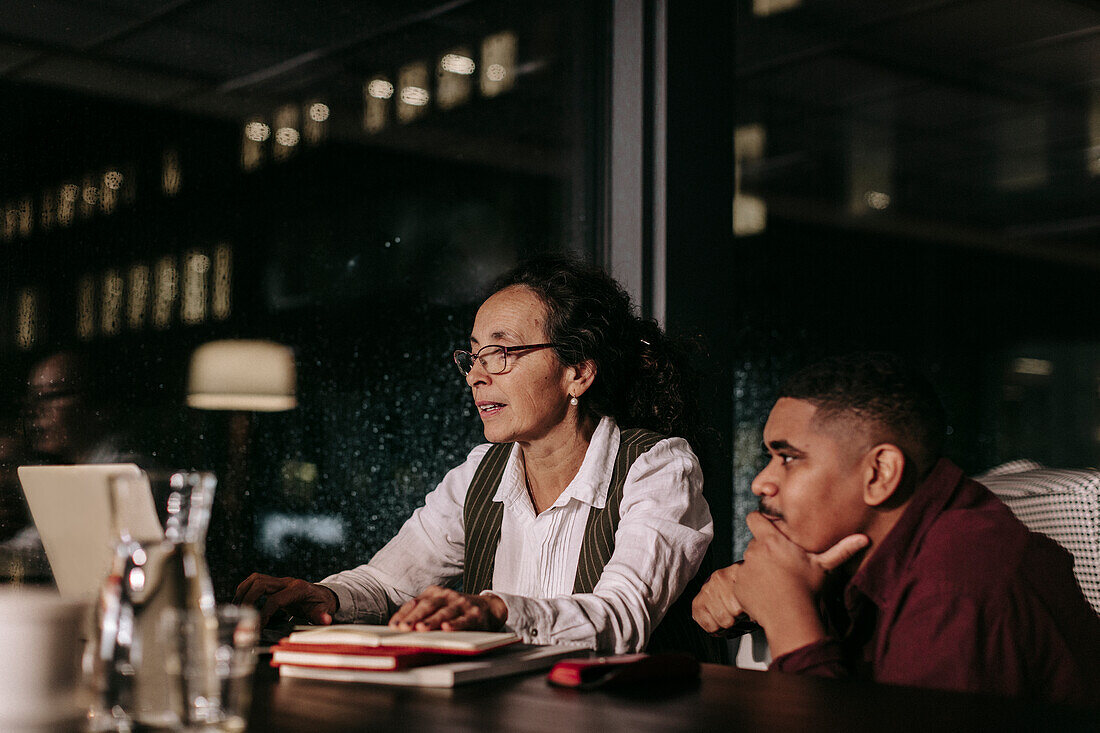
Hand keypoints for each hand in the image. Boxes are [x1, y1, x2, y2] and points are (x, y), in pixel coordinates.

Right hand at [233, 573, 338, 626]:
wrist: (322, 595)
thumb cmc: (321, 604)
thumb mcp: (324, 610)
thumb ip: (322, 616)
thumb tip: (325, 620)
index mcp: (299, 590)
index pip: (276, 600)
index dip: (264, 614)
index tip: (257, 628)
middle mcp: (287, 582)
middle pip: (261, 583)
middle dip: (248, 599)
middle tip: (242, 617)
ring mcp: (280, 581)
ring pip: (255, 579)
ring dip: (243, 592)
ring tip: (237, 609)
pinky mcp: (274, 583)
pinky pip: (255, 581)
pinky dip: (245, 590)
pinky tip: (241, 603)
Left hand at [388, 586, 507, 631]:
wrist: (487, 607)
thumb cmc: (456, 610)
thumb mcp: (438, 607)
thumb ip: (421, 614)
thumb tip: (397, 627)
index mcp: (434, 593)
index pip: (415, 603)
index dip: (403, 615)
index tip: (393, 626)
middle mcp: (446, 596)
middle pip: (428, 606)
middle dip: (414, 618)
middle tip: (403, 628)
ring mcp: (461, 604)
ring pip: (444, 612)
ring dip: (432, 621)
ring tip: (421, 629)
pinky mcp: (474, 614)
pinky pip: (464, 619)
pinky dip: (455, 624)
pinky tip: (447, 629)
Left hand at [692, 514, 867, 636]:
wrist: (791, 616)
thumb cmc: (807, 588)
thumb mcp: (824, 566)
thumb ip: (841, 550)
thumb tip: (864, 539)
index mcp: (771, 541)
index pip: (753, 518)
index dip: (757, 521)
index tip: (765, 526)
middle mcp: (754, 551)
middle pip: (754, 543)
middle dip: (764, 550)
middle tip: (780, 563)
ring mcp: (744, 569)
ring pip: (749, 563)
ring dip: (758, 568)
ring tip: (775, 581)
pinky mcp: (739, 586)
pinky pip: (743, 582)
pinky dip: (751, 586)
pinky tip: (767, 593)